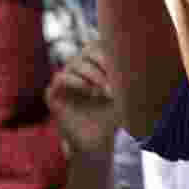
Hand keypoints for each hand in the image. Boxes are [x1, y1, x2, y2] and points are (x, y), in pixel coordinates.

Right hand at [46, 41, 118, 156]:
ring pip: (74, 63)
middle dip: (103, 61)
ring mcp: (65, 82)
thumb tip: (135, 54)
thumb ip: (124, 73)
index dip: (109, 50)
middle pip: (87, 51)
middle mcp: (79, 71)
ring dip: (92, 73)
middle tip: (114, 78)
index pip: (98, 46)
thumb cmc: (112, 117)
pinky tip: (90, 90)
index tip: (122, 63)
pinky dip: (75, 80)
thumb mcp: (123, 92)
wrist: (98, 143)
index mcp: (95, 67)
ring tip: (105, 90)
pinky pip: (60, 78)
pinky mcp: (53, 95)